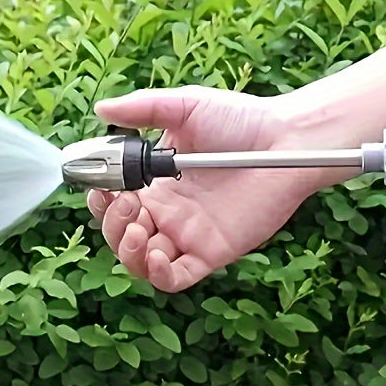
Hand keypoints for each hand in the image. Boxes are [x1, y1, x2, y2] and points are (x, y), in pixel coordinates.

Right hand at [86, 86, 335, 292]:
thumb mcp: (185, 106)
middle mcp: (167, 212)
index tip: (102, 188)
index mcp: (156, 183)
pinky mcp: (211, 253)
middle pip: (121, 235)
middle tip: (129, 203)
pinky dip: (158, 274)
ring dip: (127, 252)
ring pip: (140, 262)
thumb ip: (142, 108)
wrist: (285, 141)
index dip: (100, 201)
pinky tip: (158, 254)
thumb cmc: (240, 120)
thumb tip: (101, 110)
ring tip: (139, 230)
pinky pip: (175, 278)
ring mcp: (187, 235)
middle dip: (112, 224)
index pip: (114, 203)